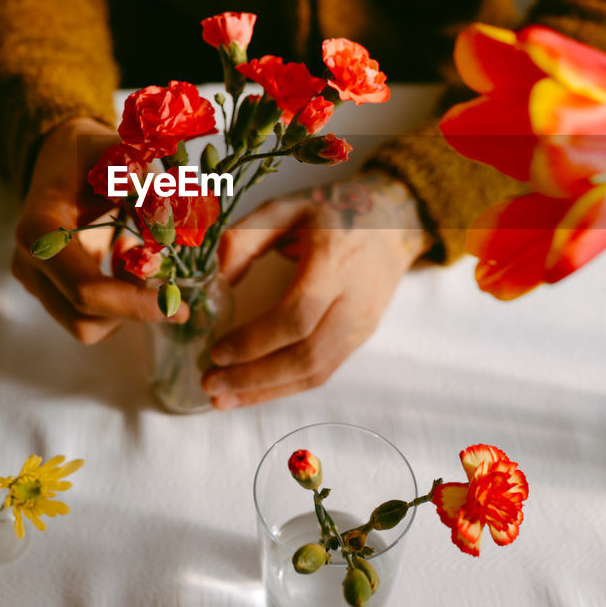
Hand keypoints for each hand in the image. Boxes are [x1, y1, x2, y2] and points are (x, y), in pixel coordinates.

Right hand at [11, 116, 185, 343]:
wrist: (64, 155)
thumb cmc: (95, 153)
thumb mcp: (125, 158)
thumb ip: (149, 191)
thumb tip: (172, 228)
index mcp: (40, 228)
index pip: (86, 289)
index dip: (135, 305)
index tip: (179, 305)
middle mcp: (29, 261)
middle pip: (85, 317)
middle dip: (134, 306)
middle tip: (165, 270)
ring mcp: (34, 278)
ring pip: (87, 325)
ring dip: (126, 305)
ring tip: (139, 254)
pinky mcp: (47, 288)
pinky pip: (86, 315)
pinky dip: (118, 300)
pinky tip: (126, 258)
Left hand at [203, 170, 431, 407]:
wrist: (395, 224)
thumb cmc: (334, 211)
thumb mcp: (287, 207)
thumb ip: (246, 237)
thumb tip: (217, 280)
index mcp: (335, 262)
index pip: (297, 315)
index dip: (255, 340)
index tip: (217, 351)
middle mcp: (354, 299)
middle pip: (306, 354)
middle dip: (254, 377)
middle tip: (211, 384)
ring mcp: (361, 324)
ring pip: (316, 372)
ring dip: (267, 391)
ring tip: (224, 399)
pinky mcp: (361, 339)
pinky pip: (323, 371)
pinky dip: (285, 387)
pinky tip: (254, 392)